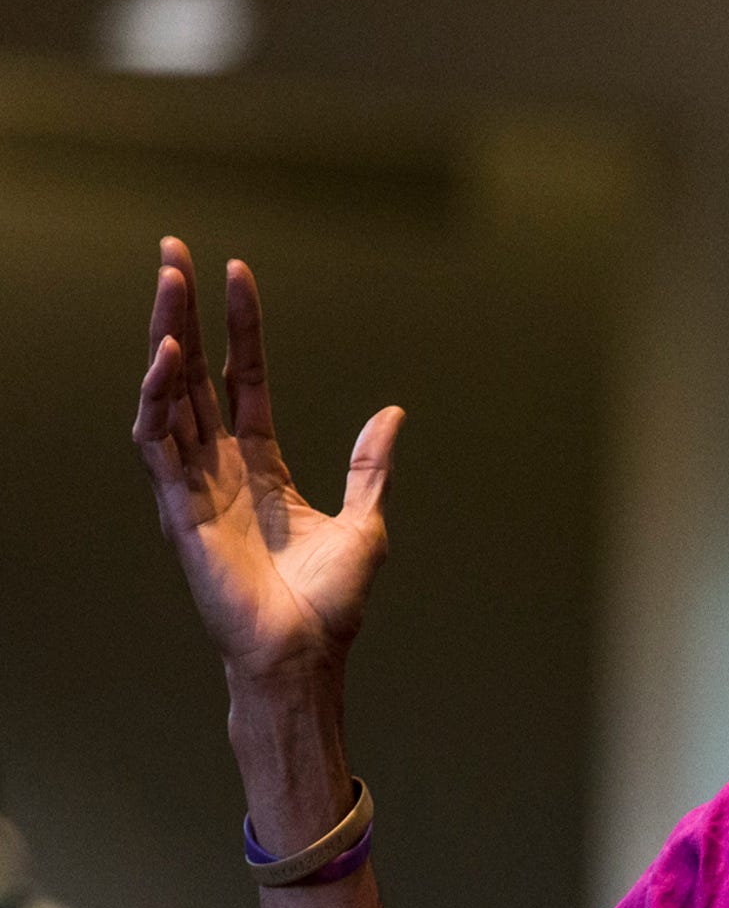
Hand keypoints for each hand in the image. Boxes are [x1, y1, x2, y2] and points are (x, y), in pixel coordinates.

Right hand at [132, 239, 402, 691]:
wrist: (304, 656)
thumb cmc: (330, 605)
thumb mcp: (366, 524)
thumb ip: (371, 465)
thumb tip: (393, 413)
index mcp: (262, 469)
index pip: (243, 380)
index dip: (241, 328)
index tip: (238, 274)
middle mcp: (222, 469)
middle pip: (195, 374)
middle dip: (183, 312)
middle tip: (174, 251)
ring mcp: (195, 486)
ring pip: (168, 394)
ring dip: (164, 336)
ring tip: (168, 282)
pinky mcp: (178, 510)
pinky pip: (157, 443)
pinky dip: (158, 398)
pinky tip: (167, 357)